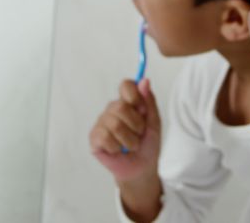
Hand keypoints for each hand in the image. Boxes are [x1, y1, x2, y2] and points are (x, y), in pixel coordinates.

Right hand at [90, 79, 162, 221]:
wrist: (142, 168)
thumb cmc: (147, 144)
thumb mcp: (154, 122)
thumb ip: (149, 102)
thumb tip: (144, 81)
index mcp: (127, 102)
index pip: (126, 85)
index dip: (134, 95)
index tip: (142, 108)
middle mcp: (112, 110)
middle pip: (120, 106)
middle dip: (136, 124)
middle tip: (139, 133)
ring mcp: (102, 123)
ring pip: (114, 124)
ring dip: (129, 139)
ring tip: (131, 145)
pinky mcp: (94, 138)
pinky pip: (105, 138)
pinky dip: (117, 147)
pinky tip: (118, 150)